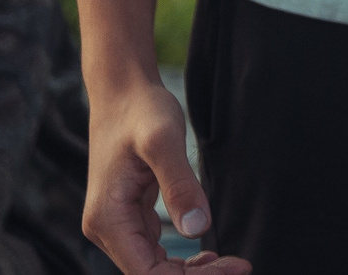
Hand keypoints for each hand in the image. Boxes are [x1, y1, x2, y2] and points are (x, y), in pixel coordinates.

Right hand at [84, 75, 249, 274]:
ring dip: (190, 272)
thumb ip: (180, 184)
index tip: (233, 268)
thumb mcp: (163, 141)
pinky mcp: (129, 215)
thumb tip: (198, 229)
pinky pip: (153, 250)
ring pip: (153, 266)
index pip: (147, 273)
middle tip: (242, 267)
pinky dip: (180, 259)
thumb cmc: (142, 111)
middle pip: (150, 274)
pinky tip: (209, 257)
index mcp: (107, 219)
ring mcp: (116, 223)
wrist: (123, 91)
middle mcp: (106, 229)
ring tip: (233, 264)